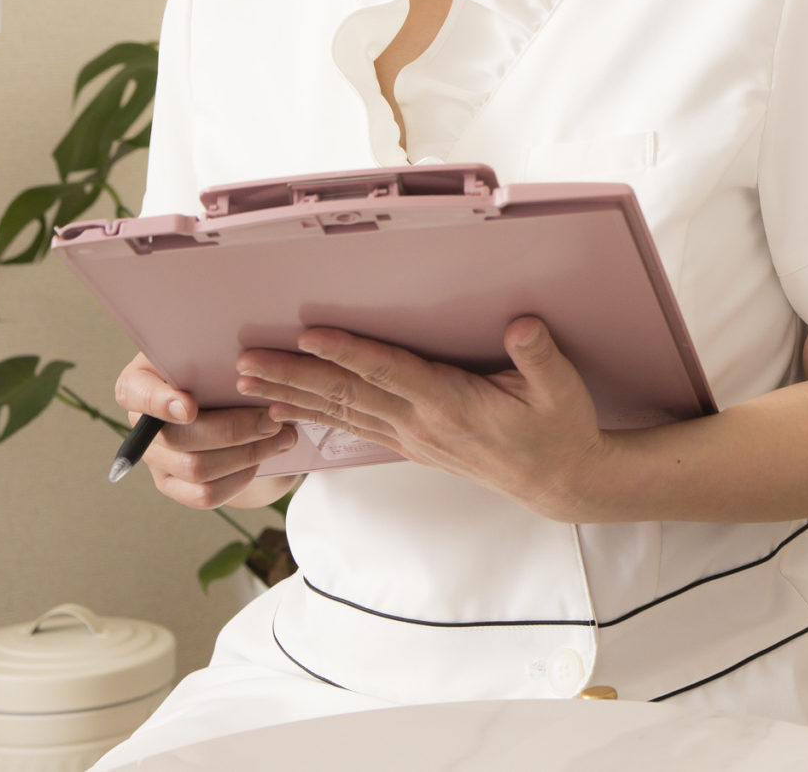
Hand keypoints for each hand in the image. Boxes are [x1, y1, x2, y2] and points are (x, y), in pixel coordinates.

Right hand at [114, 351, 297, 509]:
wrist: (235, 403)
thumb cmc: (225, 366)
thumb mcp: (220, 349)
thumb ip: (221, 347)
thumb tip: (249, 342)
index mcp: (144, 381)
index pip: (133, 392)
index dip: (158, 403)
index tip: (189, 407)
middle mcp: (145, 424)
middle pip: (178, 438)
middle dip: (233, 430)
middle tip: (274, 418)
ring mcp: (157, 459)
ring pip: (196, 469)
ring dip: (247, 454)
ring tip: (283, 436)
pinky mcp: (174, 485)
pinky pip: (205, 495)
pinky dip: (240, 478)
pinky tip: (264, 457)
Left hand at [234, 319, 608, 521]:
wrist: (559, 481)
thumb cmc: (559, 428)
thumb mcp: (561, 388)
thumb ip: (538, 356)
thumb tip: (521, 326)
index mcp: (452, 404)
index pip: (389, 372)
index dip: (348, 352)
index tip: (308, 334)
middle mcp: (422, 424)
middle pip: (347, 394)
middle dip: (293, 376)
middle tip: (246, 361)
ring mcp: (412, 438)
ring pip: (342, 413)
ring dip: (292, 396)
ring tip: (248, 381)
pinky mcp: (412, 446)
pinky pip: (354, 428)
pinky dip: (316, 416)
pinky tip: (286, 410)